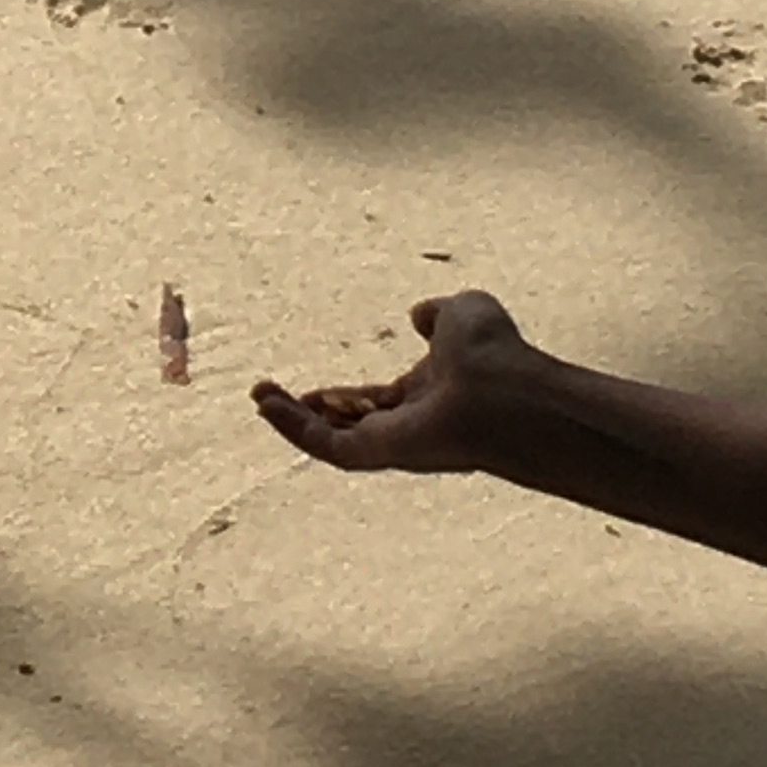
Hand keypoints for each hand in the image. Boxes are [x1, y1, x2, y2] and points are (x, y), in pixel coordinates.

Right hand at [251, 289, 540, 476]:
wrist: (508, 389)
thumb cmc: (495, 353)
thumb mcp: (462, 314)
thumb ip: (439, 315)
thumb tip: (419, 315)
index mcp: (427, 396)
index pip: (376, 402)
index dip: (342, 396)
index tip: (312, 389)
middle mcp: (409, 426)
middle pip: (348, 425)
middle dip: (308, 414)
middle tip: (268, 397)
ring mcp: (395, 442)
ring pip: (332, 440)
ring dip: (292, 421)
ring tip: (258, 397)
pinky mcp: (383, 453)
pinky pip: (331, 449)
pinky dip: (296, 430)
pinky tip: (267, 407)